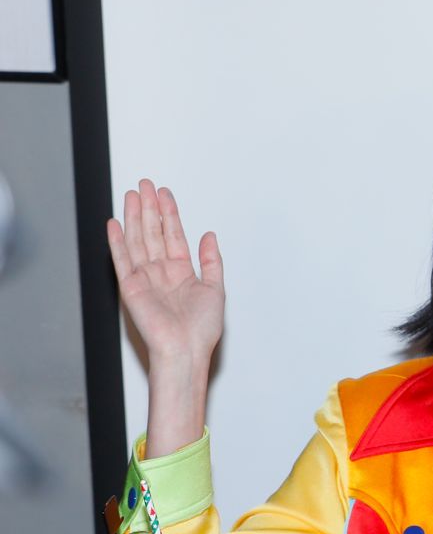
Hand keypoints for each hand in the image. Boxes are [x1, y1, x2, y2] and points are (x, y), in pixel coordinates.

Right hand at [107, 179, 223, 365]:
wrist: (185, 349)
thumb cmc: (201, 328)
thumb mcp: (215, 288)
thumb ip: (211, 261)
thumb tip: (210, 236)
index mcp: (182, 272)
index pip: (173, 235)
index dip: (169, 213)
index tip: (165, 193)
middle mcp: (161, 272)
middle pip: (153, 232)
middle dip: (150, 207)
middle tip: (145, 184)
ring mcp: (145, 278)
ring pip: (137, 240)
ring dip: (134, 217)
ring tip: (132, 194)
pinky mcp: (131, 287)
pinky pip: (122, 259)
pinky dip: (117, 241)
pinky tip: (114, 223)